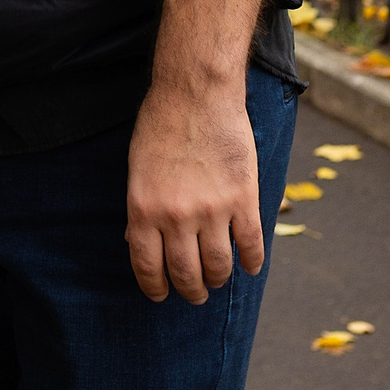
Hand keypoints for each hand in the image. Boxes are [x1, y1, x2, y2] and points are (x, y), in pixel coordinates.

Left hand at [125, 79, 263, 304]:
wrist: (196, 93)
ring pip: (219, 266)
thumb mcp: (137, 169)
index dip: (154, 287)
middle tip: (195, 294)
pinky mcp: (243, 199)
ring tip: (218, 280)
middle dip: (190, 290)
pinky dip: (251, 262)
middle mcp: (176, 216)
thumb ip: (141, 208)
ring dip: (219, 280)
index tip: (160, 296)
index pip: (147, 266)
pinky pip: (252, 244)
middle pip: (185, 273)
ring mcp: (212, 210)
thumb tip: (138, 243)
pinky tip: (249, 267)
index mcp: (144, 209)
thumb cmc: (160, 126)